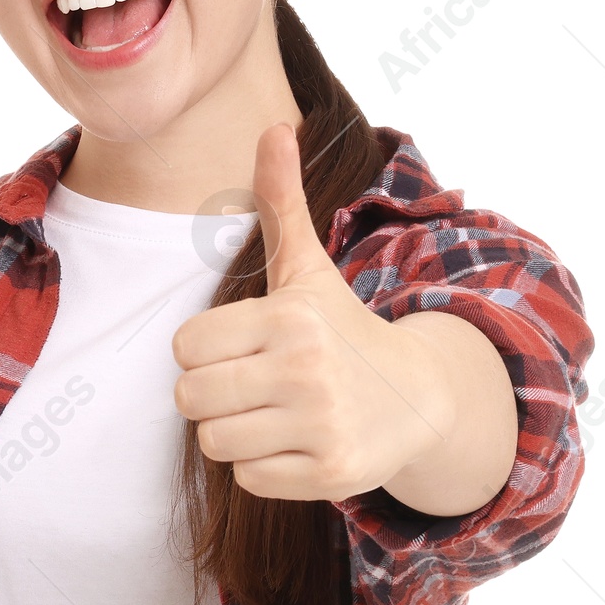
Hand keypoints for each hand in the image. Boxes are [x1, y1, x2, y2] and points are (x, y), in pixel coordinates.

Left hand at [171, 122, 451, 503]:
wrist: (419, 398)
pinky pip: (247, 479)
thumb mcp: (309, 269)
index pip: (185, 346)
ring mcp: (321, 425)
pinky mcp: (331, 474)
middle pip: (189, 398)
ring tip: (272, 414)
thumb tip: (274, 126)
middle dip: (211, 395)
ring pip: (214, 443)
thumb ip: (283, 203)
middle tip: (251, 386)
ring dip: (233, 433)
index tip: (241, 346)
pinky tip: (296, 443)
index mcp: (290, 316)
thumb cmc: (341, 330)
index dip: (204, 350)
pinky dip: (263, 467)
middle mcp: (306, 369)